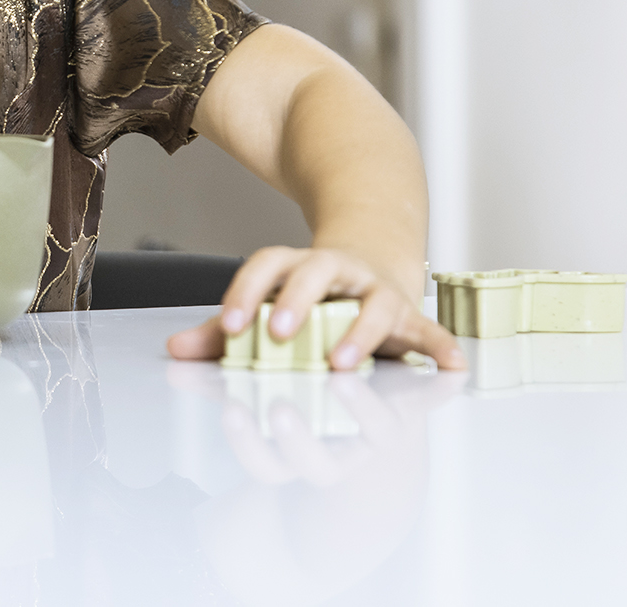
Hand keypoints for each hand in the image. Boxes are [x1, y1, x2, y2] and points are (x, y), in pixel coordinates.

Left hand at [165, 245, 465, 370]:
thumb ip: (223, 331)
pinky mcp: (408, 312)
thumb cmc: (308, 298)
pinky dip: (441, 344)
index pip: (266, 265)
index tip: (228, 325)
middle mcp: (336, 269)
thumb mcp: (265, 308)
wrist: (368, 263)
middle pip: (316, 271)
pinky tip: (451, 364)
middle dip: (296, 299)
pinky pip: (428, 328)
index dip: (244, 292)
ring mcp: (375, 287)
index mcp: (295, 265)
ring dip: (359, 330)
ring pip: (371, 299)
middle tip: (276, 332)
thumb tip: (175, 350)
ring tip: (342, 361)